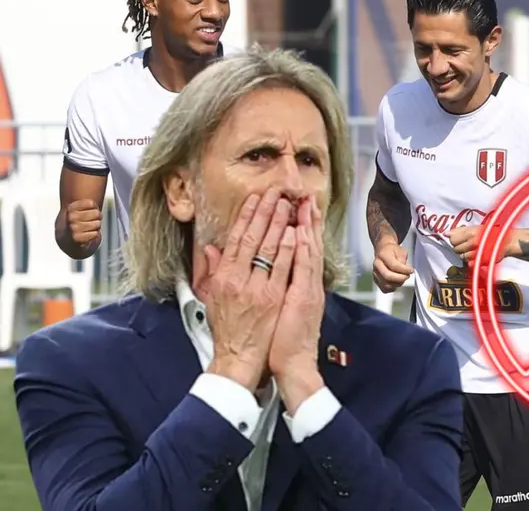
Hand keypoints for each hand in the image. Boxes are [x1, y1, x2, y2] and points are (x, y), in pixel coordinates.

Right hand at [65, 199, 102, 248]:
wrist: (67, 240)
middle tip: (90, 221)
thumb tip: (97, 182)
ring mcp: (73, 228)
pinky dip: (94, 235)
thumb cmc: (78, 222)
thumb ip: (87, 202)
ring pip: (97, 224)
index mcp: (71, 208)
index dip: (94, 207)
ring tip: (88, 229)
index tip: (89, 210)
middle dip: (97, 218)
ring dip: (96, 227)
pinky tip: (87, 236)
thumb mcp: (79, 209)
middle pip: (97, 213)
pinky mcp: (77, 238)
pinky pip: (96, 234)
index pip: (91, 203)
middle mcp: (71, 217)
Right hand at [202, 189, 295, 391]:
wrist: (238, 358)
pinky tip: (295, 233)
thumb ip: (214, 271)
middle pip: (252, 238)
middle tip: (276, 192)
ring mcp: (257, 288)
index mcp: (224, 277)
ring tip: (288, 204)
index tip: (255, 199)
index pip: (235, 239)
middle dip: (265, 212)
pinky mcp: (274, 298)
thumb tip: (211, 248)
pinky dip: (289, 249)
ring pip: (269, 249)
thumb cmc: (228, 330)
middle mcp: (238, 280)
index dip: (246, 216)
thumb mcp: (214, 298)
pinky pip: (283, 268)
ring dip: (279, 224)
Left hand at [270, 196, 327, 411]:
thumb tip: (256, 268)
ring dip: (306, 227)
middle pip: (307, 245)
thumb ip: (268, 285)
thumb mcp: (275, 308)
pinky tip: (299, 234)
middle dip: (306, 220)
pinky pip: (303, 269)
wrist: (294, 365)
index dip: (299, 227)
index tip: (297, 207)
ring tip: (305, 205)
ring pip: (307, 252)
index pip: (299, 250)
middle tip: (305, 196)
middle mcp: (307, 284)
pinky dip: (301, 251)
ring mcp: (307, 290)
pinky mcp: (304, 298)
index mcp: (299, 285)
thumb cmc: (280, 341)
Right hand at [373, 242, 413, 292]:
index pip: (393, 266)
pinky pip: (385, 289)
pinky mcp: (376, 280)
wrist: (383, 250)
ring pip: (386, 285)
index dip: (404, 270)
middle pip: (388, 276)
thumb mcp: (401, 250)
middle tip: (407, 275)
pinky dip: (393, 287)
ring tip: (403, 278)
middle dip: (401, 278)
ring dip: (398, 283)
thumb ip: (403, 259)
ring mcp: (375, 274)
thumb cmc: (393, 251)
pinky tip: (397, 282)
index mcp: (382, 255)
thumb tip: (405, 270)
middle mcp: (377, 265)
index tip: (411, 270)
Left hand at [447, 225, 520, 263]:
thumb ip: (460, 230)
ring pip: (462, 257)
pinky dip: (470, 261)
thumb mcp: (475, 228)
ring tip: (473, 250)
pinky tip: (476, 257)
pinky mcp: (481, 260)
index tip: (460, 240)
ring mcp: (478, 252)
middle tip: (467, 245)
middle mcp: (474, 242)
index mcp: (471, 232)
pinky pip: (469, 263)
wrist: (507, 242)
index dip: (454, 240)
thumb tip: (445, 233)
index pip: (453, 239)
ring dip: (465, 255)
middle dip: (459, 248)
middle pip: (456, 249)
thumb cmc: (490, 233)